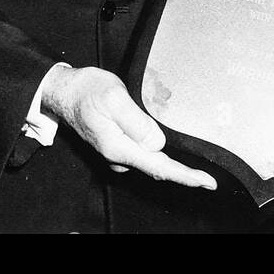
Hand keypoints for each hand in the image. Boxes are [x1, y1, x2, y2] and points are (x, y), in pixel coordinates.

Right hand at [42, 66, 215, 189]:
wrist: (65, 91)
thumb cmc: (87, 91)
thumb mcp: (114, 98)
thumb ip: (136, 122)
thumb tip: (156, 143)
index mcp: (118, 147)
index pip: (158, 166)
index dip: (184, 175)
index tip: (206, 181)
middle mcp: (118, 156)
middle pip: (158, 168)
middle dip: (183, 173)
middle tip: (207, 178)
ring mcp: (117, 153)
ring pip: (151, 159)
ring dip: (169, 160)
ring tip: (184, 159)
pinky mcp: (118, 147)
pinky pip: (143, 154)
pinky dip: (157, 153)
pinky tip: (165, 148)